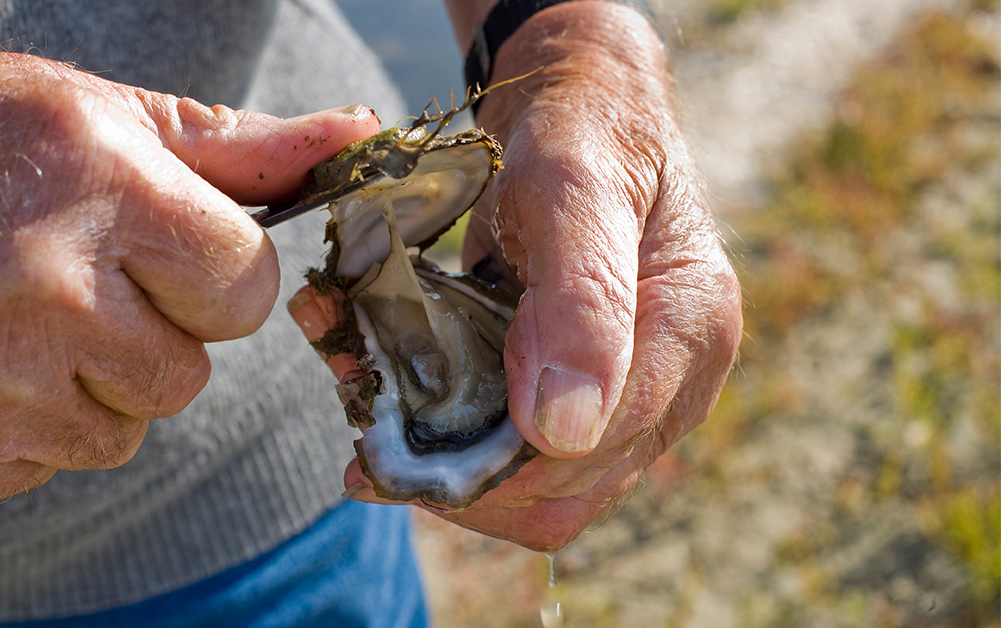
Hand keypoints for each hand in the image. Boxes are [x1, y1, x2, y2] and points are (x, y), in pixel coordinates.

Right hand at [0, 49, 380, 503]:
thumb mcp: (105, 118)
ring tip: (22, 319)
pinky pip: (53, 464)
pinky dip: (31, 426)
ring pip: (127, 429)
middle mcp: (50, 288)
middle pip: (191, 372)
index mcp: (106, 188)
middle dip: (155, 333)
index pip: (247, 289)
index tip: (165, 255)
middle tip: (78, 281)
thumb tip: (358, 136)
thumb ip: (240, 148)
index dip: (215, 277)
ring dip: (96, 386)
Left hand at [292, 2, 740, 549]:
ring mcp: (631, 394)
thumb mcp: (573, 188)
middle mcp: (672, 381)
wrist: (581, 105)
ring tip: (373, 434)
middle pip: (563, 494)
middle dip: (460, 481)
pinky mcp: (587, 393)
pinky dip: (457, 449)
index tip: (402, 434)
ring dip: (450, 473)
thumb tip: (566, 432)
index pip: (592, 448)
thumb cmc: (581, 127)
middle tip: (368, 446)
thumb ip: (581, 299)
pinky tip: (400, 418)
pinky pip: (523, 457)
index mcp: (691, 332)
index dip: (493, 460)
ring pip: (538, 493)